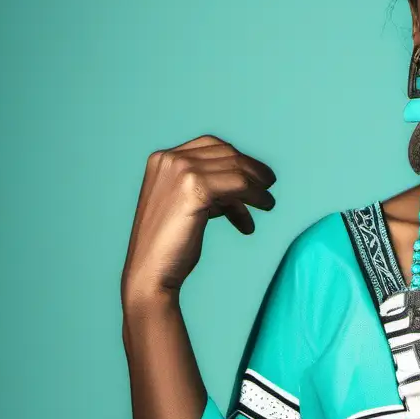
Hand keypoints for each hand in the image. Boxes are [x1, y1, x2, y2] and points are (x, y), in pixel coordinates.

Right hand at [121, 134, 275, 305]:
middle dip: (251, 169)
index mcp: (162, 159)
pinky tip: (264, 206)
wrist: (150, 272)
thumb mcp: (188, 204)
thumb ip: (208, 187)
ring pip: (236, 168)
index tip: (254, 175)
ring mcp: (180, 170)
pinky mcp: (195, 187)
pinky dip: (256, 194)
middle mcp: (169, 159)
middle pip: (226, 153)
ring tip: (268, 202)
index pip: (211, 146)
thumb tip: (243, 185)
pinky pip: (240, 183)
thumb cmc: (170, 244)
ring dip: (258, 184)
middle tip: (268, 184)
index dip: (237, 158)